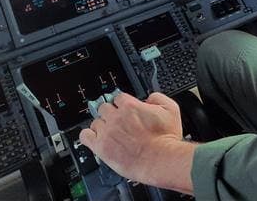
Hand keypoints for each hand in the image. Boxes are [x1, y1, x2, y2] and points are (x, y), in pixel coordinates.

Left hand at [79, 92, 194, 192]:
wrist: (160, 159)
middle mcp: (116, 117)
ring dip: (102, 125)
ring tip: (110, 132)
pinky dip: (88, 136)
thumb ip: (158, 97)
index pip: (118, 97)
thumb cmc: (166, 138)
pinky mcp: (101, 147)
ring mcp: (107, 132)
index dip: (122, 103)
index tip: (124, 108)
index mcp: (131, 106)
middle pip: (104, 107)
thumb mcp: (171, 109)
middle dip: (111, 113)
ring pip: (95, 122)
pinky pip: (85, 136)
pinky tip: (96, 138)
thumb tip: (149, 97)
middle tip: (118, 121)